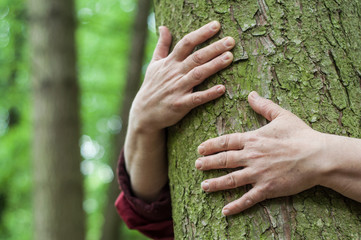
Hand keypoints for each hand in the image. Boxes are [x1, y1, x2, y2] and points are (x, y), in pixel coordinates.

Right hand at [130, 21, 234, 131]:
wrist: (144, 113)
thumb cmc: (152, 87)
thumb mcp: (154, 64)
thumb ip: (162, 46)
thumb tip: (163, 27)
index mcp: (170, 62)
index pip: (186, 43)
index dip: (201, 33)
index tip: (217, 25)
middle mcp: (175, 73)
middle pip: (196, 57)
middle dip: (214, 48)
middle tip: (231, 41)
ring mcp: (178, 89)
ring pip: (198, 74)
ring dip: (214, 65)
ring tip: (229, 57)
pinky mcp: (180, 104)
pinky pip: (196, 98)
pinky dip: (209, 93)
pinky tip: (222, 88)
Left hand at [196, 91, 327, 215]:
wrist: (318, 156)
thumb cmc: (301, 135)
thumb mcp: (281, 115)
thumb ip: (263, 105)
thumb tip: (251, 94)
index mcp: (253, 139)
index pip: (226, 142)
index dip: (211, 146)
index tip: (200, 149)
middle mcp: (252, 156)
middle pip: (224, 160)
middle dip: (208, 163)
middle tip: (197, 166)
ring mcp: (258, 173)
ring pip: (231, 180)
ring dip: (216, 184)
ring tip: (204, 186)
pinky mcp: (267, 188)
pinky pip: (248, 198)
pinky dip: (236, 205)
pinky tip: (225, 210)